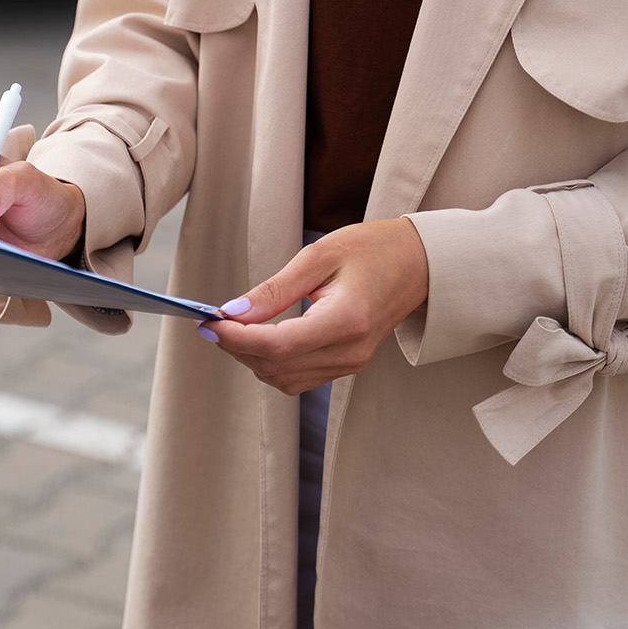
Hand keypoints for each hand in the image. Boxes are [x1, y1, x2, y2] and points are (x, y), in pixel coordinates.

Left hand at [202, 217, 428, 394]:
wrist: (417, 264)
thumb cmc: (371, 249)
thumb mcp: (319, 255)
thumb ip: (275, 289)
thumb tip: (233, 311)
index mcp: (346, 321)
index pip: (278, 346)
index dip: (237, 339)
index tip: (210, 323)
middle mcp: (349, 352)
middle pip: (276, 367)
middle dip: (237, 348)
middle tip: (212, 321)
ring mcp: (351, 364)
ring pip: (284, 379)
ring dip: (251, 358)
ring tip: (232, 328)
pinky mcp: (347, 365)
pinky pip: (299, 378)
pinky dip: (271, 363)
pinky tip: (258, 337)